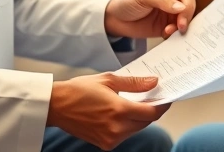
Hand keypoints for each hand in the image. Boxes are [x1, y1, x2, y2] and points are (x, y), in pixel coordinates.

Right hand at [47, 73, 170, 149]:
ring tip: (136, 104)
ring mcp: (111, 138)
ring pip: (136, 129)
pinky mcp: (105, 144)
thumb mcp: (108, 80)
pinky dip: (128, 125)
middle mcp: (117, 128)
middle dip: (151, 111)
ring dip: (139, 118)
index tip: (167, 98)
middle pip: (146, 122)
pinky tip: (122, 114)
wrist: (57, 106)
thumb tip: (154, 82)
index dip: (162, 105)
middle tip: (153, 98)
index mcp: (119, 110)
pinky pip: (124, 135)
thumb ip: (134, 83)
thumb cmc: (79, 90)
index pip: (151, 112)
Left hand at [104, 0, 196, 38]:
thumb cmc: (126, 2)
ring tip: (168, 32)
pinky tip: (165, 35)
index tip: (182, 18)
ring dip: (180, 28)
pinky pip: (176, 32)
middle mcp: (171, 1)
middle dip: (186, 19)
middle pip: (188, 9)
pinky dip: (174, 35)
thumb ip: (163, 2)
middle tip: (180, 28)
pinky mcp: (165, 27)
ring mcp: (169, 15)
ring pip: (184, 22)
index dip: (188, 7)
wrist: (114, 19)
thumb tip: (182, 8)